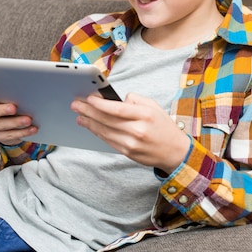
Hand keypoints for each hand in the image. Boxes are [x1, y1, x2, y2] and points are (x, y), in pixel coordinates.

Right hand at [0, 89, 37, 144]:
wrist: (9, 118)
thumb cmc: (9, 99)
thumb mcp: (8, 93)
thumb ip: (9, 90)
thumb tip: (24, 86)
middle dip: (1, 110)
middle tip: (14, 108)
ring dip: (14, 123)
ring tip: (28, 120)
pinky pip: (7, 136)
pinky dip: (21, 132)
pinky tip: (32, 129)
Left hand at [71, 92, 190, 172]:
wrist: (175, 151)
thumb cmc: (163, 126)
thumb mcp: (154, 106)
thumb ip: (135, 100)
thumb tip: (116, 99)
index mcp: (145, 115)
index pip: (118, 109)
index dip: (101, 104)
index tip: (89, 98)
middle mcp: (138, 130)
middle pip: (107, 120)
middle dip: (89, 111)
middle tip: (76, 105)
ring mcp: (131, 144)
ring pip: (105, 131)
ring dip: (89, 123)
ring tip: (79, 115)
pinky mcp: (127, 152)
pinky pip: (108, 141)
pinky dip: (97, 132)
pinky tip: (90, 126)